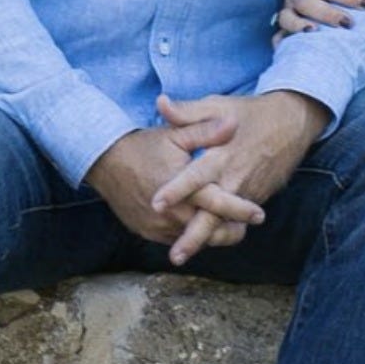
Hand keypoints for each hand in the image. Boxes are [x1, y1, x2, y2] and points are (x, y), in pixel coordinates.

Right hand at [87, 120, 255, 253]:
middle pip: (208, 232)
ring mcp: (155, 226)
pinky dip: (189, 234)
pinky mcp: (146, 231)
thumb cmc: (144, 145)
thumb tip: (233, 124)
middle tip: (247, 225)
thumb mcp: (176, 134)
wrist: (104, 161)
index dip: (240, 210)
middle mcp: (168, 213)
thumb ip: (206, 131)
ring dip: (211, 234)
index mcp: (180, 188)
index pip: (216, 204)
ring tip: (230, 226)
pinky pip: (174, 239)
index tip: (260, 215)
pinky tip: (202, 225)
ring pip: (192, 239)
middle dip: (230, 232)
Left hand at [145, 91, 326, 266]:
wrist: (294, 122)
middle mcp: (235, 177)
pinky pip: (237, 219)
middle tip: (175, 255)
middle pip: (213, 213)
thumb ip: (188, 111)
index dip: (177, 190)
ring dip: (206, 240)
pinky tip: (204, 244)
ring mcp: (249, 190)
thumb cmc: (251, 112)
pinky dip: (221, 232)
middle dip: (194, 236)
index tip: (156, 203)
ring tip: (183, 256)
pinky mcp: (258, 196)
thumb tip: (160, 104)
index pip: (197, 176)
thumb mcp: (219, 105)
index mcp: (223, 154)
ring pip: (226, 222)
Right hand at [274, 0, 364, 39]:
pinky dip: (281, 42)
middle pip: (307, 4)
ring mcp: (288, 9)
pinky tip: (289, 49)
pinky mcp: (285, 22)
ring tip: (314, 32)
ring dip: (299, 27)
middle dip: (328, 14)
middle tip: (348, 23)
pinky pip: (279, 34)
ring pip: (287, 18)